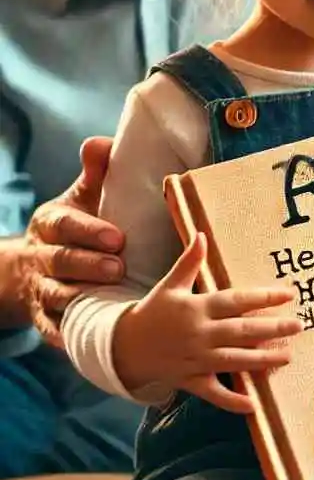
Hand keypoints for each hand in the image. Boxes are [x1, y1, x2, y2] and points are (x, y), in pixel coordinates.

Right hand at [3, 137, 123, 343]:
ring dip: (82, 298)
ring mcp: (41, 289)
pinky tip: (91, 336)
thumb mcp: (79, 199)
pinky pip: (53, 328)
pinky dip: (68, 334)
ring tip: (110, 299)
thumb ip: (95, 174)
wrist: (27, 269)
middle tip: (119, 267)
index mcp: (51, 223)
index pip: (66, 225)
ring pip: (57, 296)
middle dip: (88, 265)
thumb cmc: (73, 227)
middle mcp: (42, 257)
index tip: (117, 237)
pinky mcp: (44, 318)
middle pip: (61, 262)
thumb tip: (104, 143)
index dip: (89, 231)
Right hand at [113, 233, 301, 411]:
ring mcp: (195, 360)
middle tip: (299, 326)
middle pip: (241, 331)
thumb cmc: (152, 312)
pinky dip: (232, 401)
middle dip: (272, 329)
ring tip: (287, 357)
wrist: (122, 347)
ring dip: (261, 360)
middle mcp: (199, 334)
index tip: (289, 294)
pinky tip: (254, 404)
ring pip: (234, 361)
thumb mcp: (170, 285)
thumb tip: (201, 234)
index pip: (236, 301)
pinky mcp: (190, 381)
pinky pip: (213, 393)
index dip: (264, 297)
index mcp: (197, 308)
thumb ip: (189, 262)